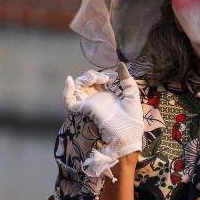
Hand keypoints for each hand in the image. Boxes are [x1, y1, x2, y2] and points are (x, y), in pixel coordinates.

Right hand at [62, 63, 142, 177]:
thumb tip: (120, 65)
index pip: (97, 81)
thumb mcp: (132, 95)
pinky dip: (66, 91)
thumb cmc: (131, 120)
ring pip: (77, 88)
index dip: (102, 75)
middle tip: (105, 79)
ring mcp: (89, 104)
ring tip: (95, 79)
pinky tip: (70, 80)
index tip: (113, 77)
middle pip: (86, 82)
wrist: (128, 135)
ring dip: (83, 79)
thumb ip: (127, 80)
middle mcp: (96, 100)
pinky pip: (68, 101)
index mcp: (107, 96)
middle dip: (92, 75)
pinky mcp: (84, 110)